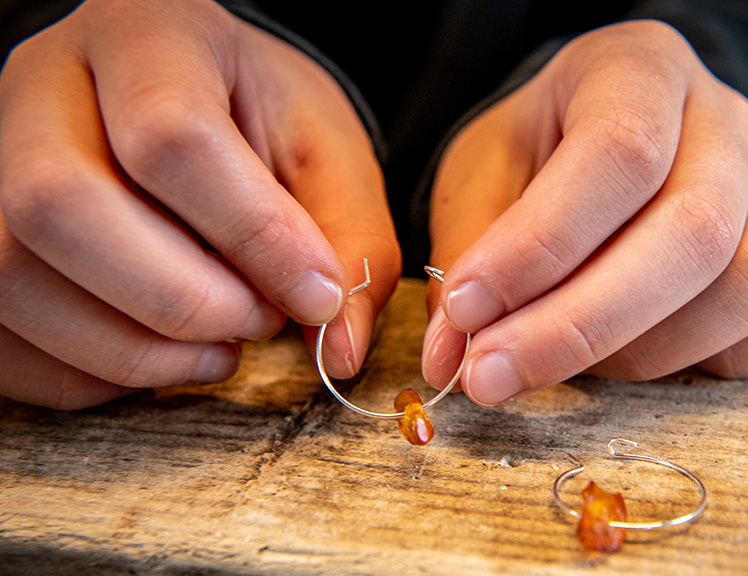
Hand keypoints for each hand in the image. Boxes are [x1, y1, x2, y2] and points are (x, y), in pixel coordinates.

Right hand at [0, 0, 398, 408]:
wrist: (198, 104)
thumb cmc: (265, 124)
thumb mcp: (330, 160)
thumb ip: (349, 244)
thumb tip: (338, 349)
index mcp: (150, 36)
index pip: (169, 134)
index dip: (253, 237)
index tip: (318, 295)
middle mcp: (45, 84)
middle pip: (58, 204)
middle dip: (180, 300)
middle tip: (259, 321)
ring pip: (11, 275)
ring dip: (133, 350)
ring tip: (221, 347)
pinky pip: (1, 335)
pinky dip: (88, 373)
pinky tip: (161, 357)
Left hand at [423, 20, 747, 406]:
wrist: (614, 144)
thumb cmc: (542, 153)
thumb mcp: (482, 173)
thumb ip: (466, 254)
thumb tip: (452, 357)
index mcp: (642, 68)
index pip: (618, 151)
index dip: (540, 244)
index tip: (465, 308)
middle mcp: (727, 121)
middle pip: (695, 231)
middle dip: (582, 325)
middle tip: (492, 376)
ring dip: (645, 351)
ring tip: (567, 361)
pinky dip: (720, 360)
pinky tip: (647, 355)